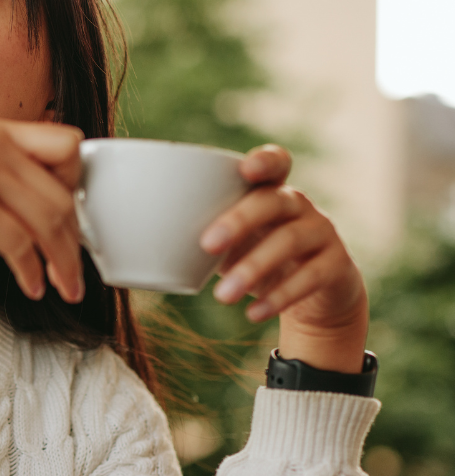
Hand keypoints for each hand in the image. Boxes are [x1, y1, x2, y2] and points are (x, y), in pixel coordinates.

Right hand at [0, 118, 84, 302]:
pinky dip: (32, 271)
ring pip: (51, 219)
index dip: (76, 185)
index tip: (70, 220)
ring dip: (63, 261)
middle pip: (64, 191)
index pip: (67, 144)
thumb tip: (48, 204)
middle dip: (75, 239)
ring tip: (63, 287)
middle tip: (75, 271)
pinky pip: (21, 243)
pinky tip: (32, 287)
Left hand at [199, 145, 368, 373]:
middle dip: (239, 221)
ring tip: (222, 296)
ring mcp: (322, 233)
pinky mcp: (337, 265)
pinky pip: (311, 277)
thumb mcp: (228, 247)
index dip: (265, 161)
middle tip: (206, 244)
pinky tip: (253, 314)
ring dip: (253, 268)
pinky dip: (280, 297)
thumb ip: (200, 237)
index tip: (245, 168)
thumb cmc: (257, 259)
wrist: (314, 297)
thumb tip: (138, 245)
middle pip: (273, 202)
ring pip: (290, 241)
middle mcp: (299, 206)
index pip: (276, 163)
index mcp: (270, 193)